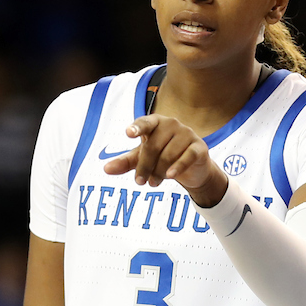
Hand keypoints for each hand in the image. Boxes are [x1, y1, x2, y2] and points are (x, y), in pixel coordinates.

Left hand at [104, 114, 227, 206]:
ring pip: (168, 154)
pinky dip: (177, 167)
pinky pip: (187, 156)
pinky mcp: (199, 147)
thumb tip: (106, 169)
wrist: (192, 169)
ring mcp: (187, 134)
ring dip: (158, 172)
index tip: (129, 133)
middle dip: (145, 166)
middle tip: (140, 182)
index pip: (145, 123)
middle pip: (154, 146)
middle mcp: (172, 124)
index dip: (137, 128)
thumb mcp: (141, 159)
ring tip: (153, 182)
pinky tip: (170, 176)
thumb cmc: (162, 158)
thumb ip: (125, 162)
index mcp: (155, 123)